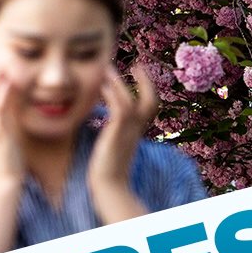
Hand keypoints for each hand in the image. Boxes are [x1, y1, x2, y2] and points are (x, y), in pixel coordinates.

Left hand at [87, 63, 158, 222]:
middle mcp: (136, 131)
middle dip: (146, 81)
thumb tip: (99, 119)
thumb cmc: (105, 171)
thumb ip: (110, 130)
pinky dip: (112, 94)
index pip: (148, 107)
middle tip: (138, 63)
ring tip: (108, 66)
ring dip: (121, 82)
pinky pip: (119, 109)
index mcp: (136, 132)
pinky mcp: (116, 135)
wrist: (108, 189)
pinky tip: (100, 84)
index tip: (138, 69)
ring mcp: (127, 133)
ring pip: (133, 102)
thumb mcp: (110, 145)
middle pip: (152, 102)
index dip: (146, 87)